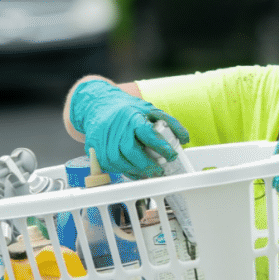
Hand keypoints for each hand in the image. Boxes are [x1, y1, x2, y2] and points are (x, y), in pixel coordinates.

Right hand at [68, 79, 189, 178]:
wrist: (99, 105)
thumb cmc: (128, 109)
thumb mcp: (151, 110)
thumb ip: (170, 123)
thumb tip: (184, 139)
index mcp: (132, 116)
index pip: (147, 133)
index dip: (160, 146)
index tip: (171, 156)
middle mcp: (116, 127)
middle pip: (130, 150)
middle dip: (146, 165)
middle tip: (159, 171)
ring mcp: (103, 138)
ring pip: (117, 160)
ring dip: (134, 171)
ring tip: (147, 174)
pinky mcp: (94, 147)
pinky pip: (108, 165)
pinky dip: (123, 171)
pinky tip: (133, 172)